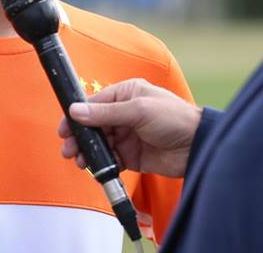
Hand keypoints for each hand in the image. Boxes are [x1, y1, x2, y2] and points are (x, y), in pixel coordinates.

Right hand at [58, 78, 201, 178]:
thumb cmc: (174, 119)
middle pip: (94, 125)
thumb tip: (76, 110)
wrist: (197, 146)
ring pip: (100, 143)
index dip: (77, 116)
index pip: (94, 103)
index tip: (65, 129)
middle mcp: (125, 113)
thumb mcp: (138, 110)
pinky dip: (103, 164)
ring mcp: (128, 134)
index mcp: (126, 94)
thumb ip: (106, 113)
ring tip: (81, 161)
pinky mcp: (132, 155)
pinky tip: (98, 168)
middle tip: (69, 149)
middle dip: (80, 137)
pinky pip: (111, 159)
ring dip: (89, 152)